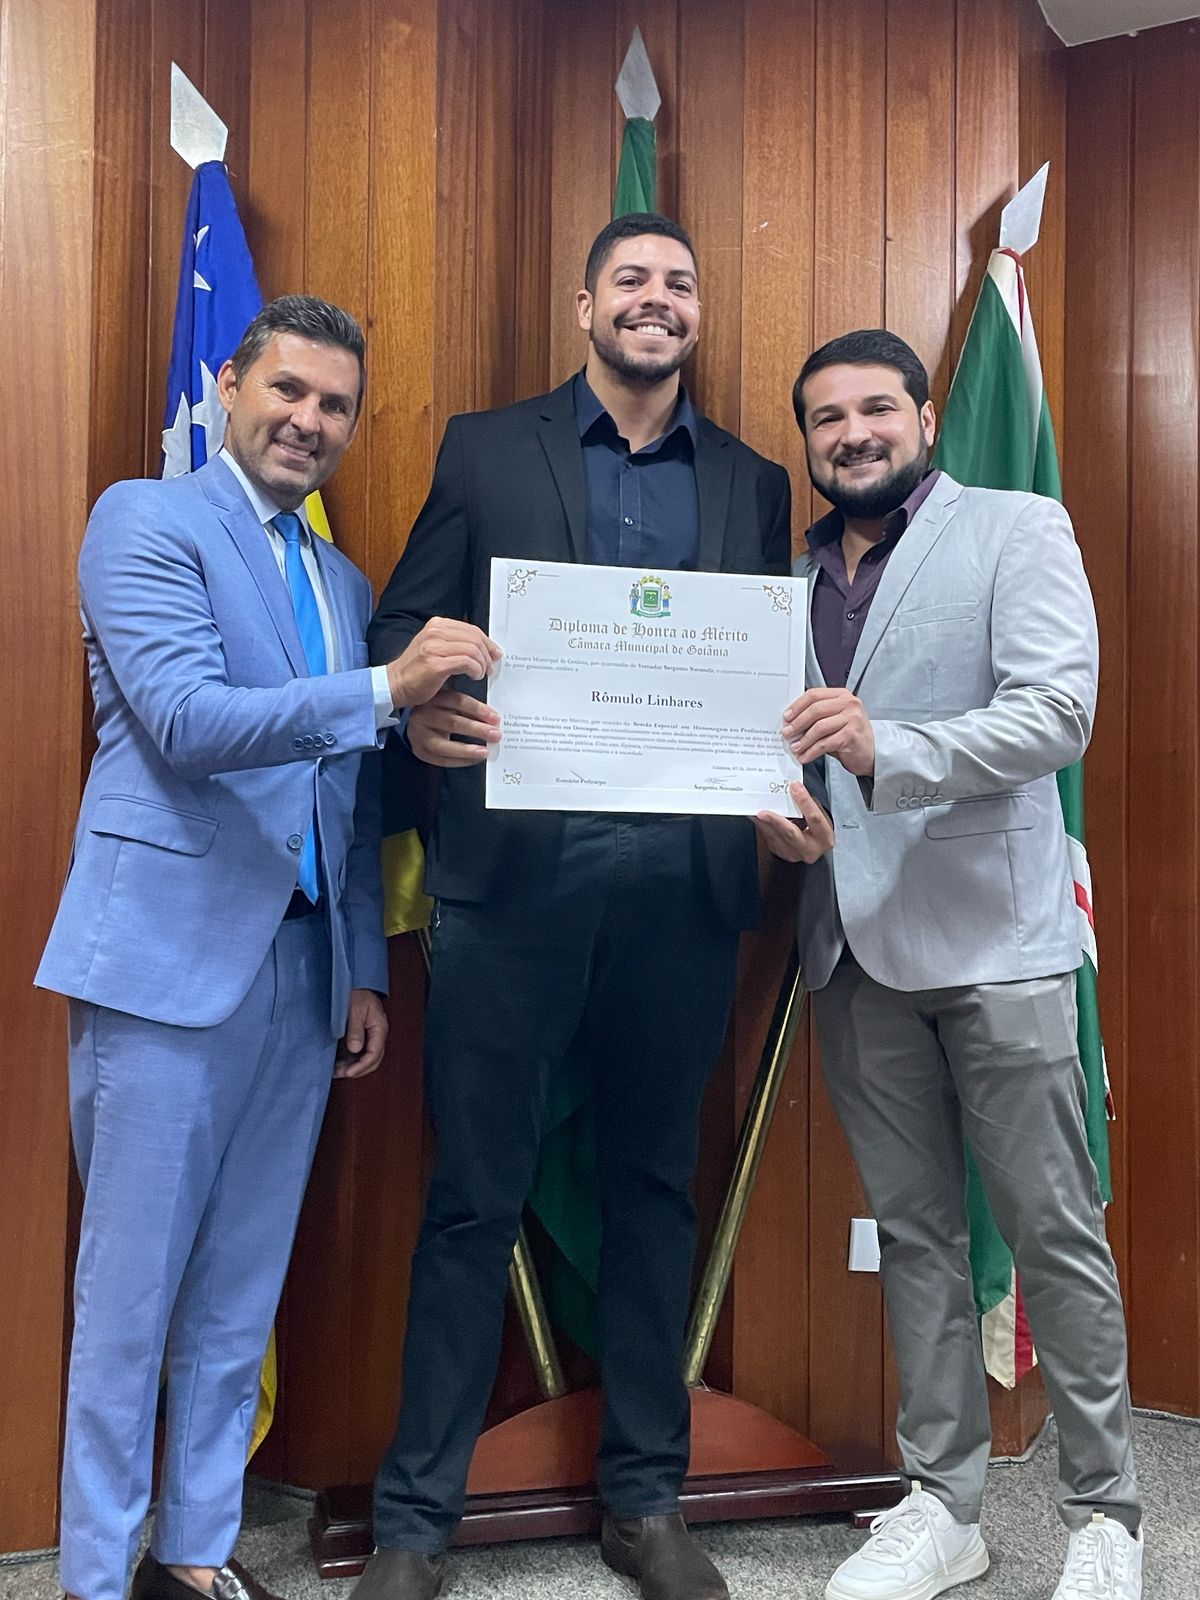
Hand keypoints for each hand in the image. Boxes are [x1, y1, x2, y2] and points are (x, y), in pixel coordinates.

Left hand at [334, 989, 387, 1078]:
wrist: (355, 984)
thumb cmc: (356, 994)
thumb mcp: (355, 1010)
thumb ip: (355, 1030)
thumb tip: (355, 1050)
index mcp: (380, 1028)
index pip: (375, 1053)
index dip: (362, 1065)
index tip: (348, 1072)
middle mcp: (377, 1035)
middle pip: (373, 1060)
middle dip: (358, 1070)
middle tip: (341, 1074)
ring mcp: (369, 1037)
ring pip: (365, 1059)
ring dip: (352, 1067)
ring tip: (336, 1071)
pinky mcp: (361, 1037)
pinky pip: (358, 1054)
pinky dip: (349, 1061)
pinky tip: (337, 1064)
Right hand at [385, 617, 500, 709]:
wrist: (395, 684)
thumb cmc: (416, 671)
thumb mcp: (435, 648)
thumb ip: (455, 644)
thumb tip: (484, 648)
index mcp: (436, 625)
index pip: (471, 629)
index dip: (487, 642)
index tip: (494, 653)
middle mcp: (434, 632)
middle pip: (474, 637)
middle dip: (487, 653)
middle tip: (490, 667)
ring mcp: (434, 647)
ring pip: (473, 649)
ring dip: (482, 663)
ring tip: (481, 673)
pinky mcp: (436, 664)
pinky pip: (467, 662)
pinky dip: (476, 669)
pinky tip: (475, 676)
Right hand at [408, 687, 499, 766]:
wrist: (417, 724)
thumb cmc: (440, 712)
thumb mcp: (452, 704)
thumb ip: (469, 709)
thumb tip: (493, 721)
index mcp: (433, 699)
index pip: (458, 701)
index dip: (478, 710)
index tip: (495, 718)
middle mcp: (422, 715)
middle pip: (452, 722)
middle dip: (477, 730)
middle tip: (495, 735)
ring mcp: (418, 735)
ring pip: (444, 745)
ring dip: (467, 750)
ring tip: (484, 752)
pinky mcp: (419, 751)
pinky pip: (441, 760)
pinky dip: (460, 761)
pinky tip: (474, 760)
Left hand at [754, 782, 835, 862]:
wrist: (811, 847)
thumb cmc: (816, 829)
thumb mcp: (819, 816)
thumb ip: (808, 804)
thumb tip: (793, 787)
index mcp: (824, 837)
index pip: (814, 818)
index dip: (804, 801)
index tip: (795, 786)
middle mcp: (810, 848)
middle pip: (791, 833)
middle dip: (776, 821)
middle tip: (763, 812)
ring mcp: (793, 853)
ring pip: (775, 836)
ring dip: (763, 822)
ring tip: (755, 810)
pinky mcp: (780, 852)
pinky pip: (768, 837)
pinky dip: (761, 825)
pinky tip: (755, 815)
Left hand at [783, 687, 874, 775]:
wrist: (872, 753)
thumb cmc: (851, 736)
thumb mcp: (835, 719)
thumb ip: (818, 716)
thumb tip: (791, 722)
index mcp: (842, 695)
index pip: (814, 695)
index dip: (797, 706)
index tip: (786, 717)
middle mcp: (849, 704)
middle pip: (815, 709)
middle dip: (797, 723)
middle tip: (787, 733)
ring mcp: (852, 719)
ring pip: (818, 727)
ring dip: (803, 740)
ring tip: (795, 748)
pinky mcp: (851, 735)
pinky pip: (824, 743)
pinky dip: (811, 751)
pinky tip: (805, 756)